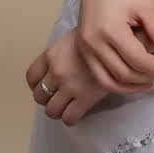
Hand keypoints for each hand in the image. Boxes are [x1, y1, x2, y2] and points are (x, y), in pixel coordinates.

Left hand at [25, 27, 153, 126]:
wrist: (122, 38)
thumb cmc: (102, 34)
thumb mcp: (76, 37)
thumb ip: (62, 53)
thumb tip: (56, 65)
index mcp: (52, 53)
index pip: (31, 76)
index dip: (36, 84)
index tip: (45, 85)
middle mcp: (57, 70)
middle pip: (39, 96)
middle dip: (48, 99)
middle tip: (58, 96)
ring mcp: (69, 85)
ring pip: (51, 110)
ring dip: (58, 110)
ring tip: (68, 104)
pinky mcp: (84, 98)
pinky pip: (69, 118)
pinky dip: (70, 117)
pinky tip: (78, 110)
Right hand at [76, 0, 153, 90]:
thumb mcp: (145, 6)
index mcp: (111, 30)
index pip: (138, 60)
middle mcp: (94, 43)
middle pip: (124, 74)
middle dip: (147, 78)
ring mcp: (85, 48)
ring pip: (109, 81)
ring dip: (131, 86)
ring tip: (150, 82)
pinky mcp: (81, 49)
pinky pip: (99, 76)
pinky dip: (116, 82)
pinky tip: (131, 78)